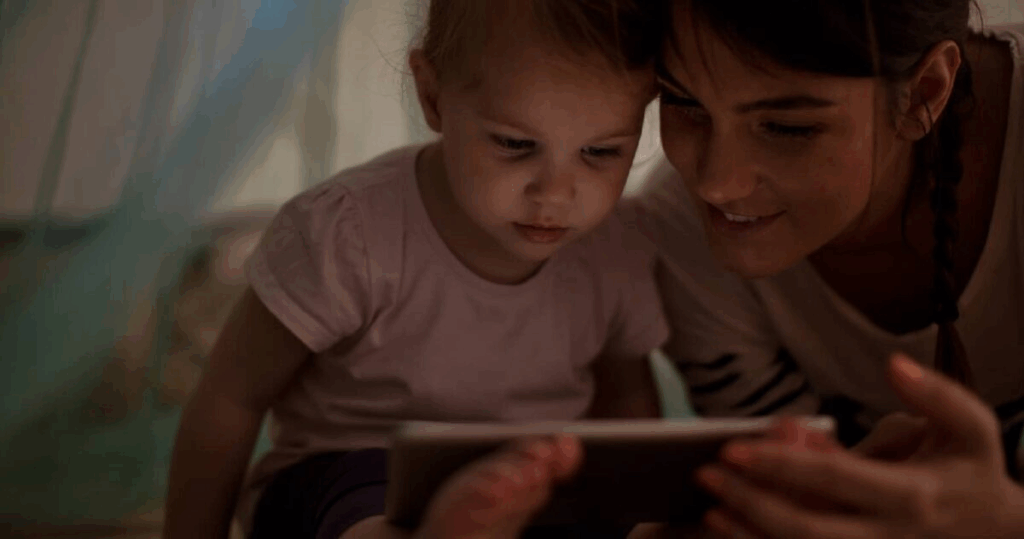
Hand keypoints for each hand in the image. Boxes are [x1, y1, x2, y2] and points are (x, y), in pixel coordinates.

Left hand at [694, 353, 1023, 537]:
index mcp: (911, 494)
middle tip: (706, 475)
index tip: (734, 449)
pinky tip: (731, 527)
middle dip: (751, 503)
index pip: (834, 478)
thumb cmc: (972, 470)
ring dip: (750, 533)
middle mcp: (888, 535)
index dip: (780, 464)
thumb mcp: (970, 426)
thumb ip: (935, 392)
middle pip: (807, 529)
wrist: (998, 534)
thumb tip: (893, 364)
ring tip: (710, 506)